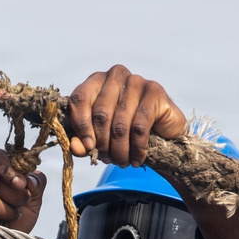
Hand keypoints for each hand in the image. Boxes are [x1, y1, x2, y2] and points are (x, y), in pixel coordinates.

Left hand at [68, 65, 186, 167]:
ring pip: (120, 124)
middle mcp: (115, 76)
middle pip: (100, 114)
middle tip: (107, 160)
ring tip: (121, 162)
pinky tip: (137, 159)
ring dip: (119, 150)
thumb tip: (75, 148)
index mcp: (96, 81)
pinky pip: (140, 126)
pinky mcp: (154, 91)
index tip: (88, 148)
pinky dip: (137, 148)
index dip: (81, 126)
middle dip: (102, 144)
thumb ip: (84, 141)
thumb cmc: (127, 131)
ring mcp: (136, 81)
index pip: (80, 99)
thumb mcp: (101, 137)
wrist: (163, 132)